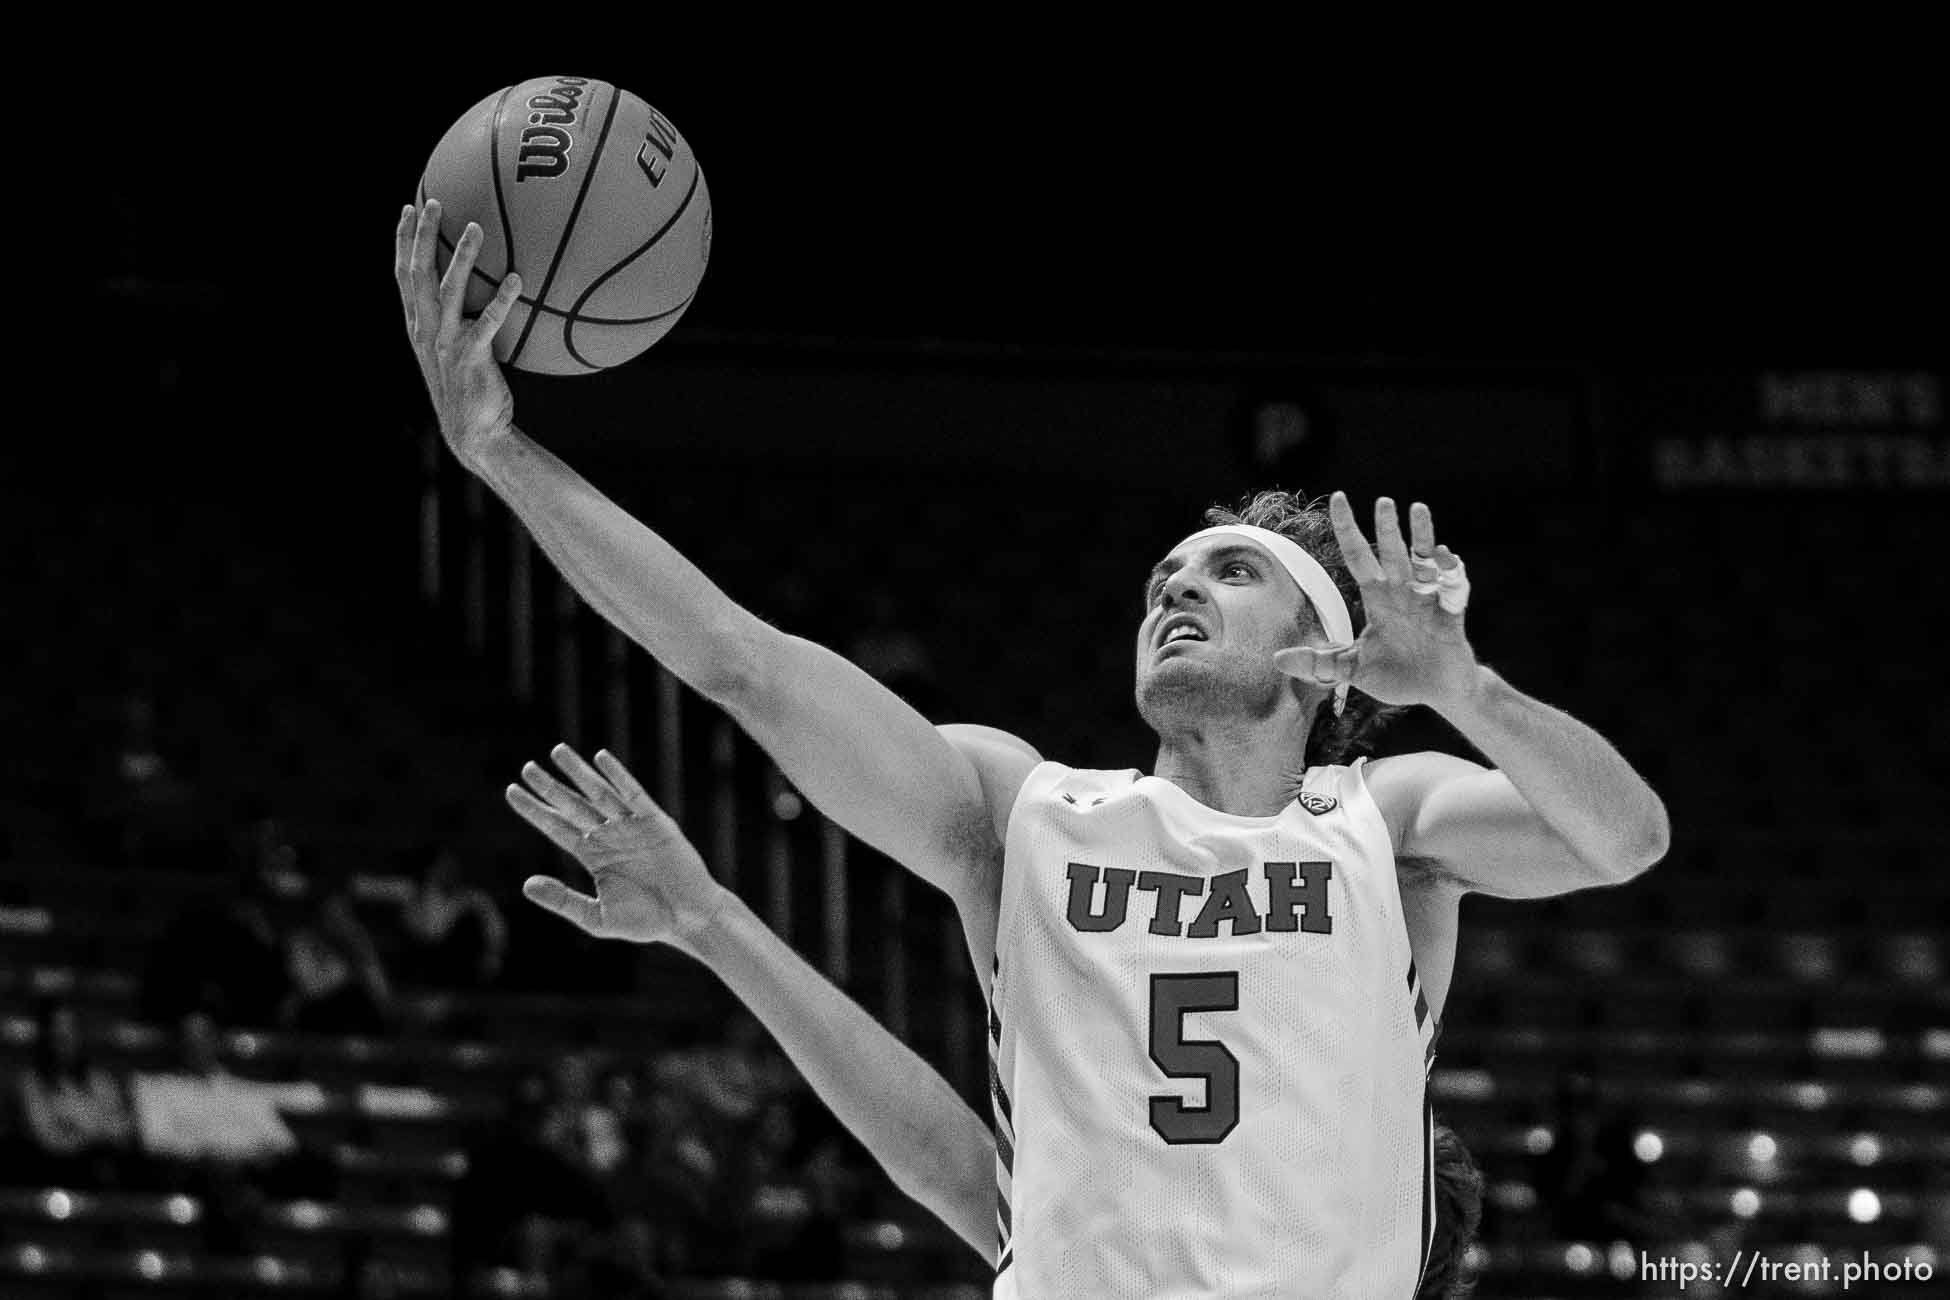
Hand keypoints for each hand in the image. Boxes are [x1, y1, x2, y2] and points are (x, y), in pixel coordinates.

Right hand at [394, 200, 522, 469]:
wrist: (474, 434)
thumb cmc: (469, 390)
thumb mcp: (453, 352)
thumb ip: (456, 321)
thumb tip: (478, 291)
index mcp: (417, 326)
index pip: (403, 275)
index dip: (403, 240)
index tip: (407, 208)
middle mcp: (425, 330)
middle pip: (417, 273)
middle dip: (423, 235)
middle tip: (433, 202)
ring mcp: (445, 343)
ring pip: (449, 290)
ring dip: (462, 257)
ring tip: (477, 227)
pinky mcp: (470, 357)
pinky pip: (487, 323)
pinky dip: (501, 300)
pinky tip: (518, 279)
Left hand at [506, 744, 730, 945]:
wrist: (688, 919)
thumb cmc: (645, 922)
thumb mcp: (596, 917)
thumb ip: (563, 900)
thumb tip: (526, 885)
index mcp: (593, 856)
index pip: (557, 827)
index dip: (535, 810)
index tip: (511, 791)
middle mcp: (609, 836)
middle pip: (572, 805)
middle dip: (550, 786)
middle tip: (527, 767)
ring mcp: (631, 827)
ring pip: (599, 794)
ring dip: (579, 773)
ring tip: (557, 752)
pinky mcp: (655, 822)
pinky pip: (633, 794)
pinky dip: (618, 776)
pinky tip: (602, 758)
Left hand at [1273, 492, 1478, 708]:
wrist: (1436, 695)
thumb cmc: (1397, 676)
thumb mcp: (1352, 668)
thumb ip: (1320, 663)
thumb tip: (1277, 659)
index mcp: (1378, 599)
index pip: (1358, 556)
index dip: (1348, 529)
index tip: (1339, 498)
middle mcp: (1402, 593)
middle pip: (1391, 554)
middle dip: (1386, 528)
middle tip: (1382, 501)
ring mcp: (1428, 602)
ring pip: (1424, 561)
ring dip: (1421, 535)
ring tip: (1418, 509)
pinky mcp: (1450, 617)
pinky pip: (1453, 588)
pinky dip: (1450, 572)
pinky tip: (1443, 558)